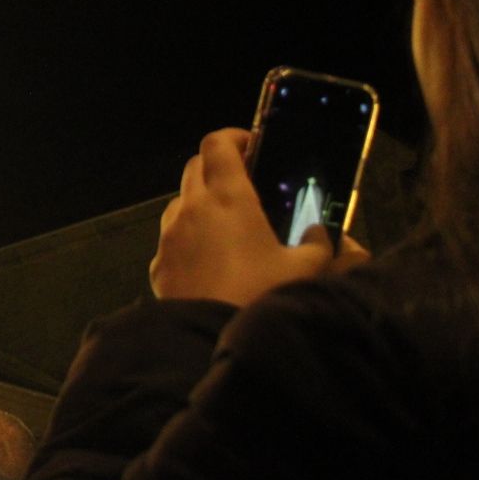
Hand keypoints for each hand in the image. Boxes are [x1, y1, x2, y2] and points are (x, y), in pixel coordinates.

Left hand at [149, 128, 370, 305]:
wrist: (210, 341)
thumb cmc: (260, 297)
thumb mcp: (305, 270)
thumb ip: (318, 244)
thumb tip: (320, 233)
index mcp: (228, 197)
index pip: (217, 143)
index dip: (234, 138)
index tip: (252, 146)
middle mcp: (191, 208)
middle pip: (195, 166)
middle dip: (218, 166)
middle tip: (245, 182)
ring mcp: (169, 235)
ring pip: (180, 201)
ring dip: (201, 201)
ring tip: (229, 225)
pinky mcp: (158, 263)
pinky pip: (171, 237)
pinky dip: (188, 236)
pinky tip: (210, 261)